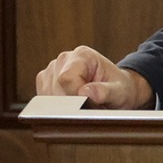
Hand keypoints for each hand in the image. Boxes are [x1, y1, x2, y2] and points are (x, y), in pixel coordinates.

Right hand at [34, 45, 152, 108]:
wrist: (117, 90)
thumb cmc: (120, 89)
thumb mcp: (120, 92)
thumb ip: (105, 92)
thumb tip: (86, 92)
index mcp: (82, 55)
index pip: (66, 78)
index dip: (75, 96)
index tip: (89, 103)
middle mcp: (64, 59)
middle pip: (55, 88)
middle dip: (71, 103)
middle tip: (90, 105)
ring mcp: (52, 70)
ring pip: (46, 95)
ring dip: (63, 107)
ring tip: (82, 103)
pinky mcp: (45, 82)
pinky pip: (43, 100)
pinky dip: (56, 107)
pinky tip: (72, 104)